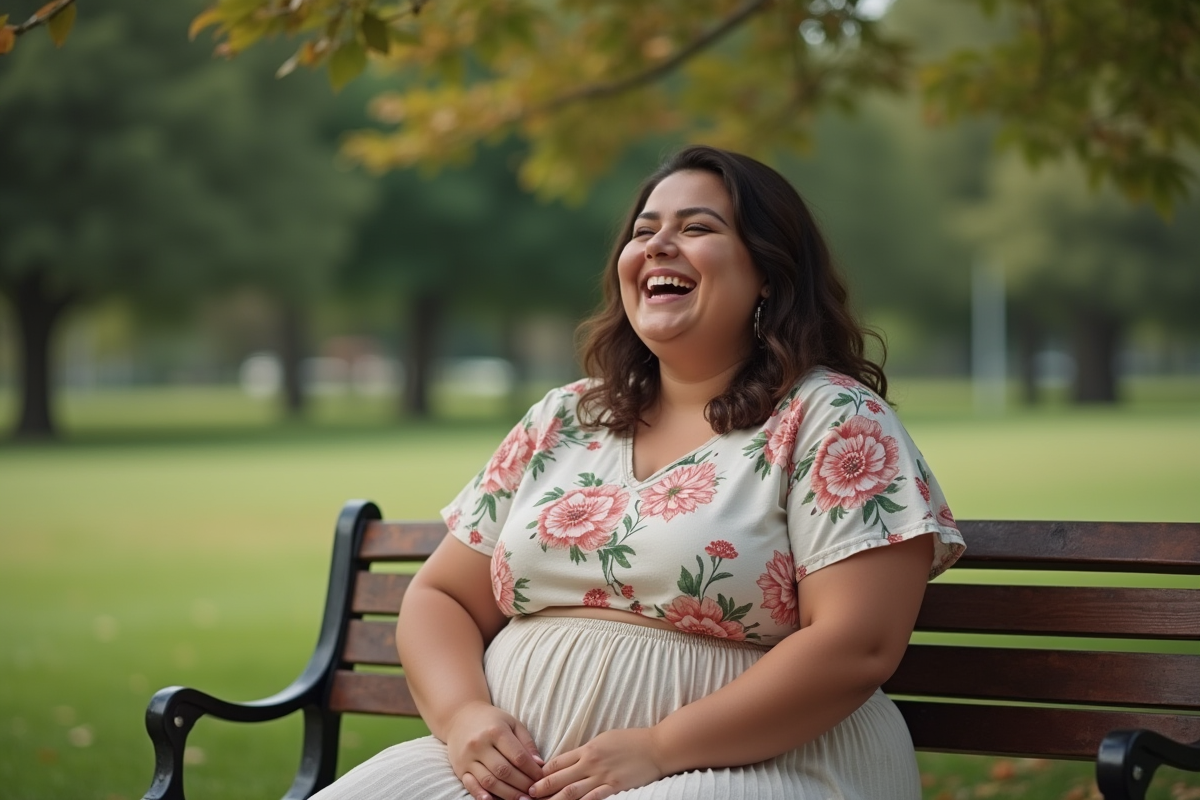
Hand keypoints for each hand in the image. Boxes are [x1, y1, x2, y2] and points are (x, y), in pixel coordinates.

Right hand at [446, 701, 544, 799]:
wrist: (460, 716)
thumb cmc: (492, 721)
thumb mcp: (512, 723)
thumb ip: (526, 742)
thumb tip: (539, 764)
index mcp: (496, 731)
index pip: (518, 757)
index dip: (532, 770)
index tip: (541, 777)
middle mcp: (479, 744)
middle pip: (504, 771)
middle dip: (522, 785)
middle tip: (534, 792)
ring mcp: (468, 758)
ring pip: (489, 782)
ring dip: (508, 794)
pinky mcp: (460, 769)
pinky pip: (471, 785)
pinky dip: (481, 795)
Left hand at [529, 728, 664, 799]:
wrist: (657, 746)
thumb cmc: (631, 741)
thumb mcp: (605, 739)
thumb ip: (587, 750)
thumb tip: (572, 759)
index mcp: (587, 748)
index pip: (557, 762)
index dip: (542, 773)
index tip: (530, 781)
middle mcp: (591, 762)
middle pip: (559, 777)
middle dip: (541, 788)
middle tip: (526, 797)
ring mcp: (602, 776)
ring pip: (572, 791)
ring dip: (554, 799)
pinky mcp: (614, 787)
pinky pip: (593, 798)